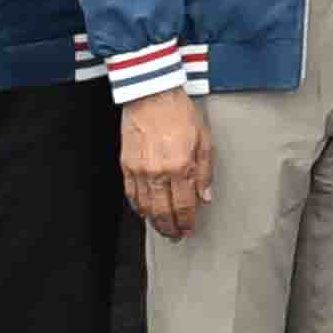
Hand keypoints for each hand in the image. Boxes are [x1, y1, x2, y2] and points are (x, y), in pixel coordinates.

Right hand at [118, 90, 212, 239]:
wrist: (151, 95)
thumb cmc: (179, 113)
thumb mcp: (204, 140)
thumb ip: (204, 172)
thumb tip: (205, 197)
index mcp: (180, 166)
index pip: (184, 205)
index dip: (187, 222)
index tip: (189, 230)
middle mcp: (158, 172)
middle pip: (163, 212)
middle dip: (170, 228)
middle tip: (175, 237)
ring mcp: (139, 170)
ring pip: (145, 207)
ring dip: (154, 222)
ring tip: (162, 229)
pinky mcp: (126, 165)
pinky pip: (131, 194)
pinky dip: (138, 207)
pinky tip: (144, 212)